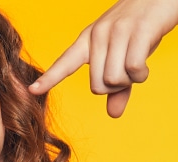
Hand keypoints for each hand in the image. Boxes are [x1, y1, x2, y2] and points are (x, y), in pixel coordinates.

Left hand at [28, 0, 177, 116]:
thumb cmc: (140, 32)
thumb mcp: (123, 58)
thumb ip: (117, 88)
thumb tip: (113, 114)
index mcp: (88, 40)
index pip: (65, 63)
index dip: (49, 78)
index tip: (32, 90)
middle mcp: (98, 34)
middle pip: (97, 85)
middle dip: (116, 87)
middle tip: (128, 72)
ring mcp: (117, 31)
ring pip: (114, 79)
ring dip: (131, 80)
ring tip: (138, 64)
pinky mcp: (137, 31)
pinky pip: (133, 69)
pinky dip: (142, 74)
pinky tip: (146, 65)